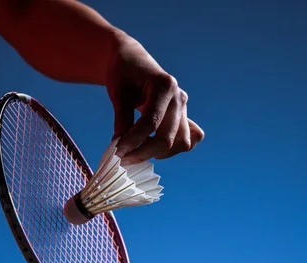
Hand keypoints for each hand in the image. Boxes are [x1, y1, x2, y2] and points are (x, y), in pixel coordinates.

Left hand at [106, 33, 203, 164]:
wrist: (133, 61)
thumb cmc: (124, 73)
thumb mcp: (118, 93)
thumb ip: (122, 119)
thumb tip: (120, 146)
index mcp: (164, 86)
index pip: (151, 123)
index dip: (133, 141)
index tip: (116, 152)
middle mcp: (180, 98)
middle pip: (167, 137)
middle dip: (143, 152)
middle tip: (123, 158)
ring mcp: (185, 108)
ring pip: (181, 143)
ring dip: (159, 153)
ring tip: (137, 153)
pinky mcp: (185, 116)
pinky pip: (190, 139)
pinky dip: (176, 148)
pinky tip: (156, 149)